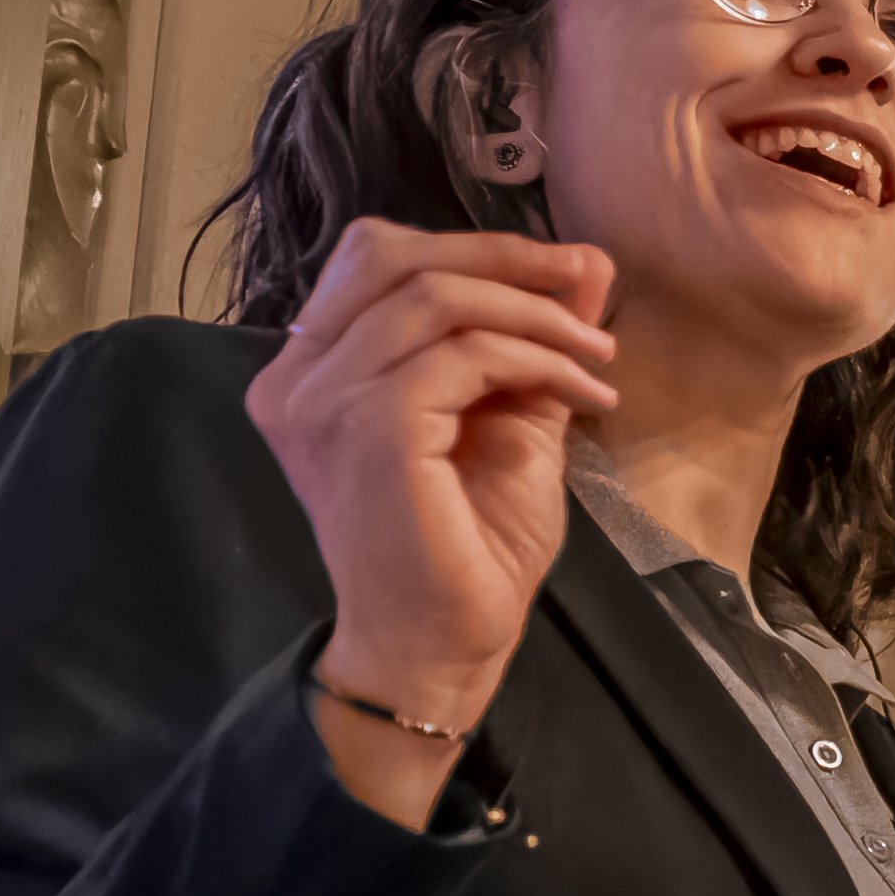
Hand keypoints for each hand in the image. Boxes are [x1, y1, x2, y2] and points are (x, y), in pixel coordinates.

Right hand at [245, 222, 615, 824]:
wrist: (443, 646)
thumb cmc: (467, 549)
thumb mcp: (509, 419)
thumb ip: (531, 339)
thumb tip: (587, 261)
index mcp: (313, 371)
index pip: (376, 260)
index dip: (473, 249)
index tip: (561, 277)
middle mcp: (298, 378)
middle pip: (390, 254)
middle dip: (502, 257)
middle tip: (584, 288)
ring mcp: (322, 400)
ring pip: (433, 297)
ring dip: (534, 315)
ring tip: (596, 361)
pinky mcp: (367, 426)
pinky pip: (460, 353)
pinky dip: (535, 358)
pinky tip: (581, 394)